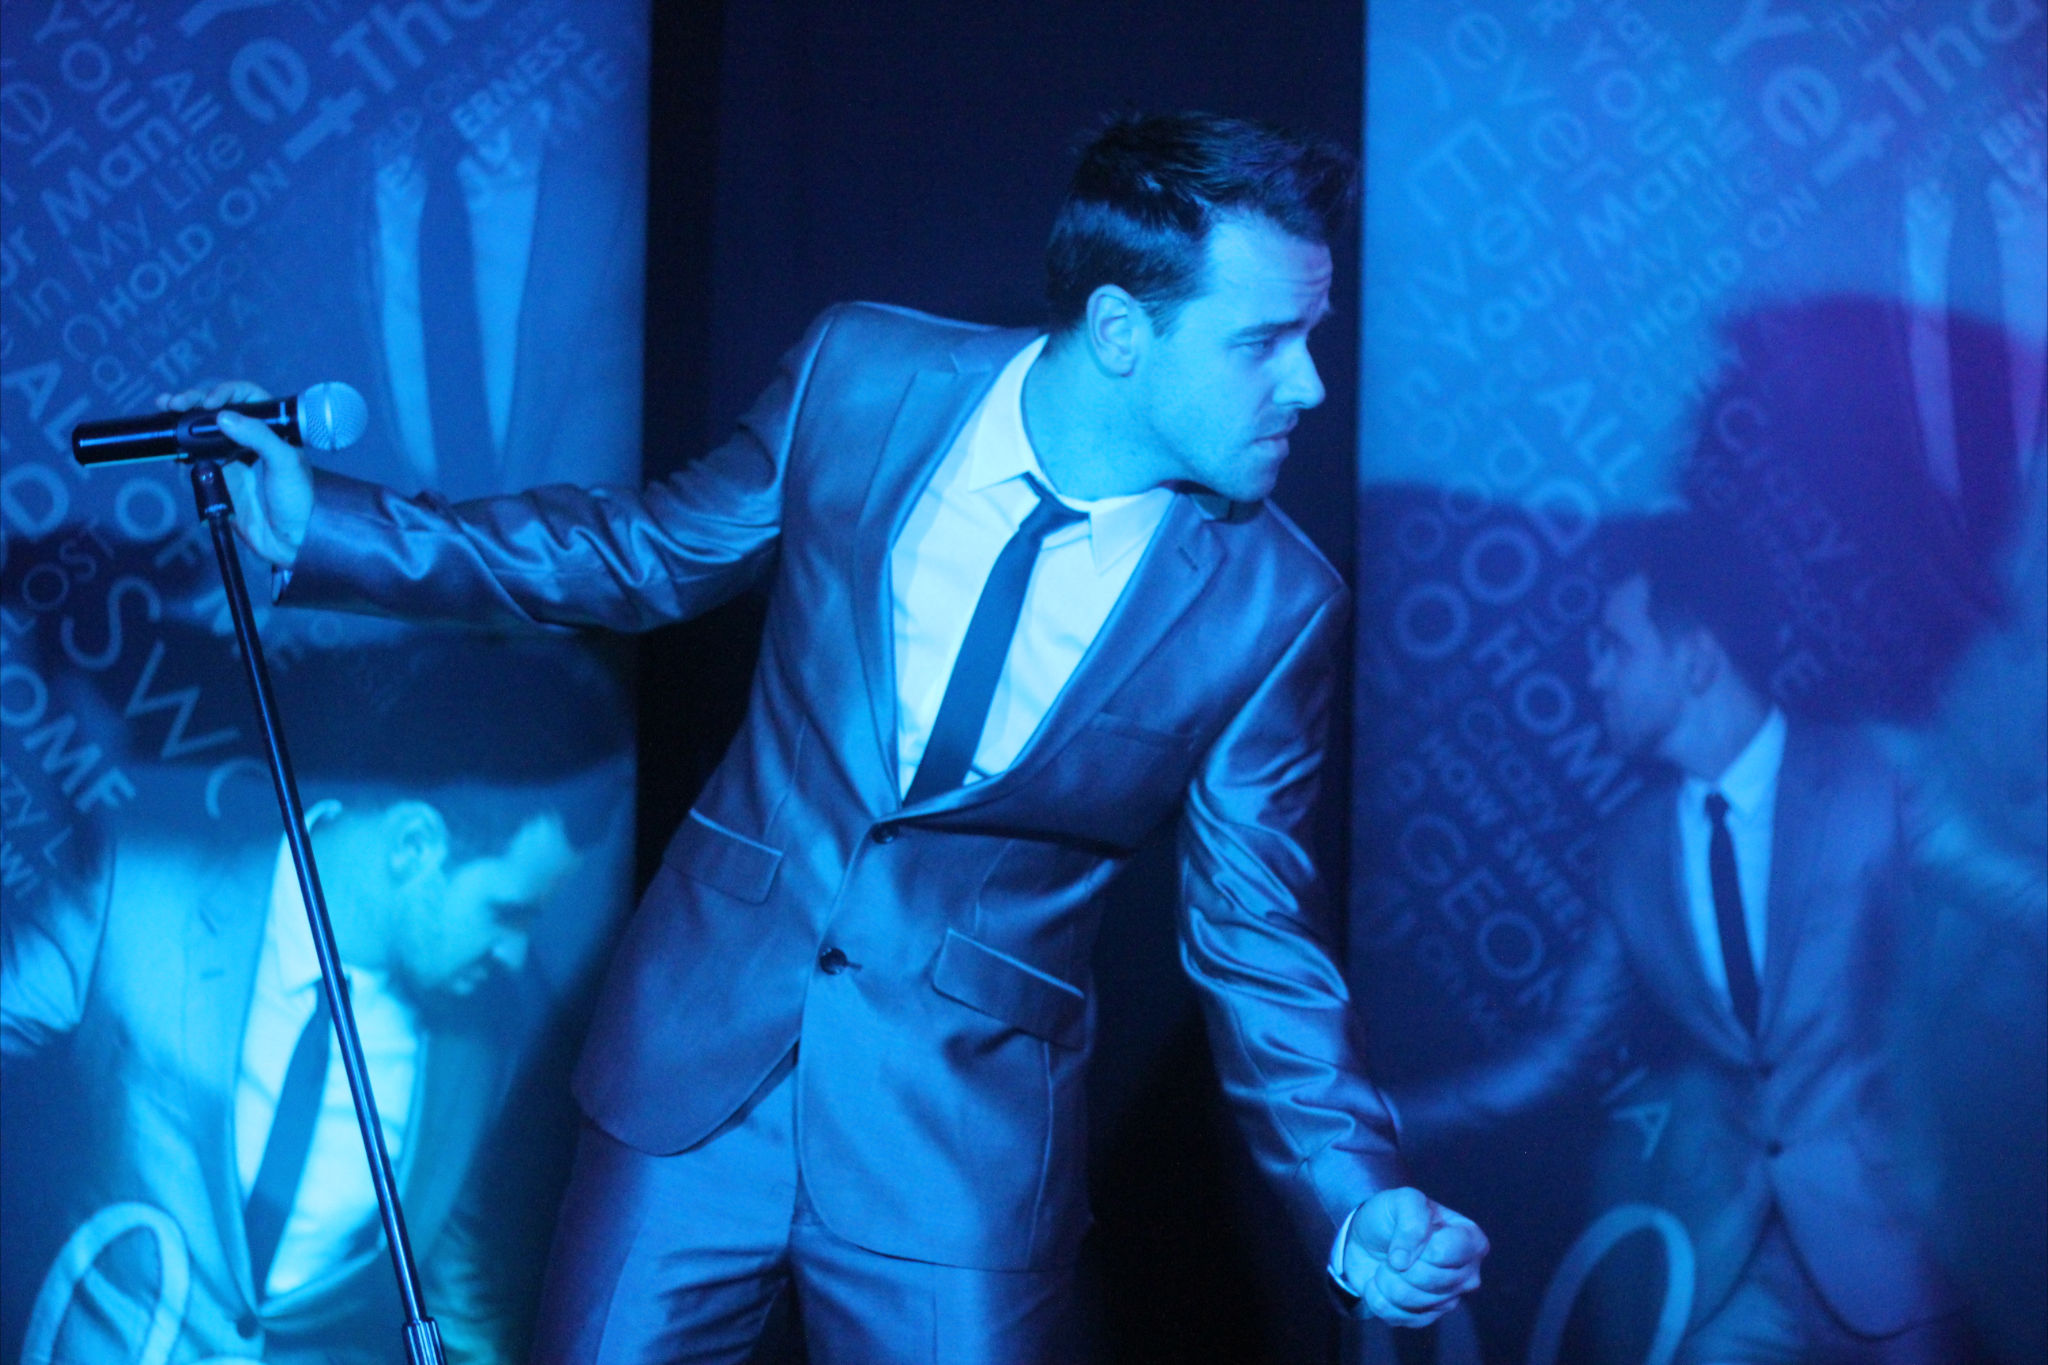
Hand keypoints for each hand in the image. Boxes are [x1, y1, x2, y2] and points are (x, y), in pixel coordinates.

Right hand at [158, 380, 313, 568]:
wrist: (285, 537)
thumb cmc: (295, 498)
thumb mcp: (285, 463)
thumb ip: (259, 436)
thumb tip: (223, 416)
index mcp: (273, 428)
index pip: (248, 396)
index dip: (227, 392)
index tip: (210, 403)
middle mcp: (251, 436)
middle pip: (220, 407)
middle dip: (196, 399)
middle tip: (176, 403)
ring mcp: (232, 453)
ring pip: (204, 426)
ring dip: (184, 416)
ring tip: (166, 409)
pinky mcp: (217, 472)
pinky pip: (195, 451)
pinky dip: (180, 443)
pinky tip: (170, 439)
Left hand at [1340, 1187, 1488, 1326]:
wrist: (1365, 1241)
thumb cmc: (1392, 1217)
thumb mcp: (1402, 1200)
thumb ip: (1411, 1219)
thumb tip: (1403, 1261)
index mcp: (1471, 1240)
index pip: (1446, 1252)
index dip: (1419, 1246)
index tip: (1404, 1233)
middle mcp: (1468, 1273)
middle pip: (1432, 1279)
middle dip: (1401, 1265)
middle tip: (1393, 1253)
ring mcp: (1449, 1299)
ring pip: (1415, 1300)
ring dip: (1387, 1281)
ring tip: (1385, 1266)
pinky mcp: (1427, 1317)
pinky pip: (1402, 1318)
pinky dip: (1381, 1300)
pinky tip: (1380, 1284)